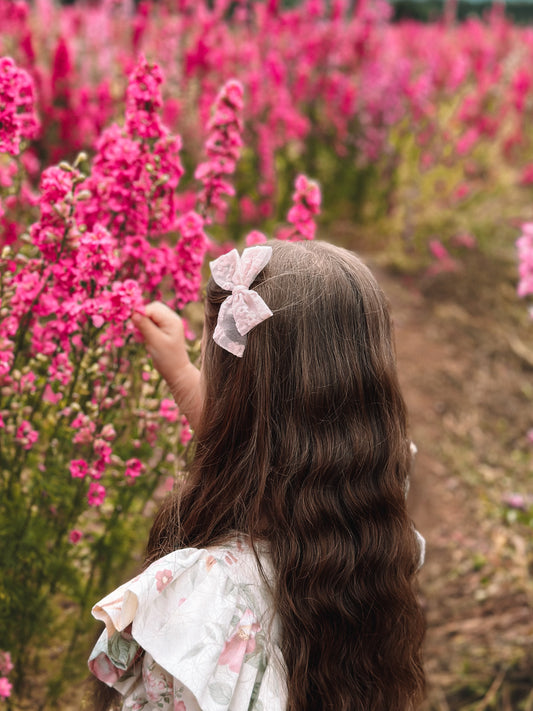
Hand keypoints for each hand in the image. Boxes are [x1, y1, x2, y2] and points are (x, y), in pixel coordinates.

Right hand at [132, 302, 202, 429]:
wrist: (176, 371)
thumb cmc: (167, 358)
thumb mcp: (155, 341)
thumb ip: (145, 326)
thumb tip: (133, 312)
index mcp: (172, 320)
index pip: (152, 308)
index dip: (140, 312)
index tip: (130, 322)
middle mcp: (171, 319)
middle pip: (151, 308)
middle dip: (141, 316)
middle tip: (136, 331)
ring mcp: (167, 324)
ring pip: (149, 315)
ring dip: (142, 323)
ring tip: (141, 337)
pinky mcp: (162, 330)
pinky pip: (150, 322)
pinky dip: (144, 328)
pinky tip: (143, 338)